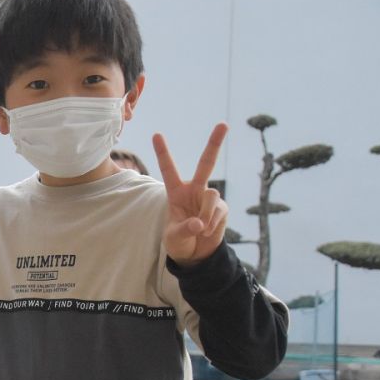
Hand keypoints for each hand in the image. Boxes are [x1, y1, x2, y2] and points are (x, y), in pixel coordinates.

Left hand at [153, 123, 229, 266]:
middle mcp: (194, 190)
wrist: (196, 255)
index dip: (163, 153)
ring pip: (211, 194)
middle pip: (206, 163)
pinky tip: (206, 232)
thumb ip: (184, 229)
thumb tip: (200, 224)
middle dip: (214, 143)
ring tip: (200, 229)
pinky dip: (211, 223)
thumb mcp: (173, 238)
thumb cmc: (179, 242)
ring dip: (205, 213)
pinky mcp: (222, 208)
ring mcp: (209, 198)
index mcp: (176, 192)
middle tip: (223, 124)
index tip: (156, 134)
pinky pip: (218, 210)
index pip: (169, 169)